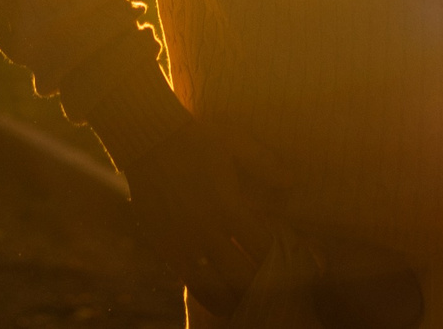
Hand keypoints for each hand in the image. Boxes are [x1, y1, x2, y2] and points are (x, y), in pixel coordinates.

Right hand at [112, 113, 278, 315]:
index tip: (292, 266)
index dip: (281, 262)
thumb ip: (264, 164)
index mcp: (228, 205)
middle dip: (261, 287)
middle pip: (241, 276)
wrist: (150, 141)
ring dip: (233, 298)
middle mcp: (206, 228)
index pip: (263, 248)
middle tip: (273, 290)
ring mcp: (182, 241)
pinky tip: (219, 298)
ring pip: (213, 287)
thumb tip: (292, 182)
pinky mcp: (164, 246)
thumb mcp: (235, 143)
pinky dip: (206, 294)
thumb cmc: (197, 139)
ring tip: (247, 303)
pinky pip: (187, 281)